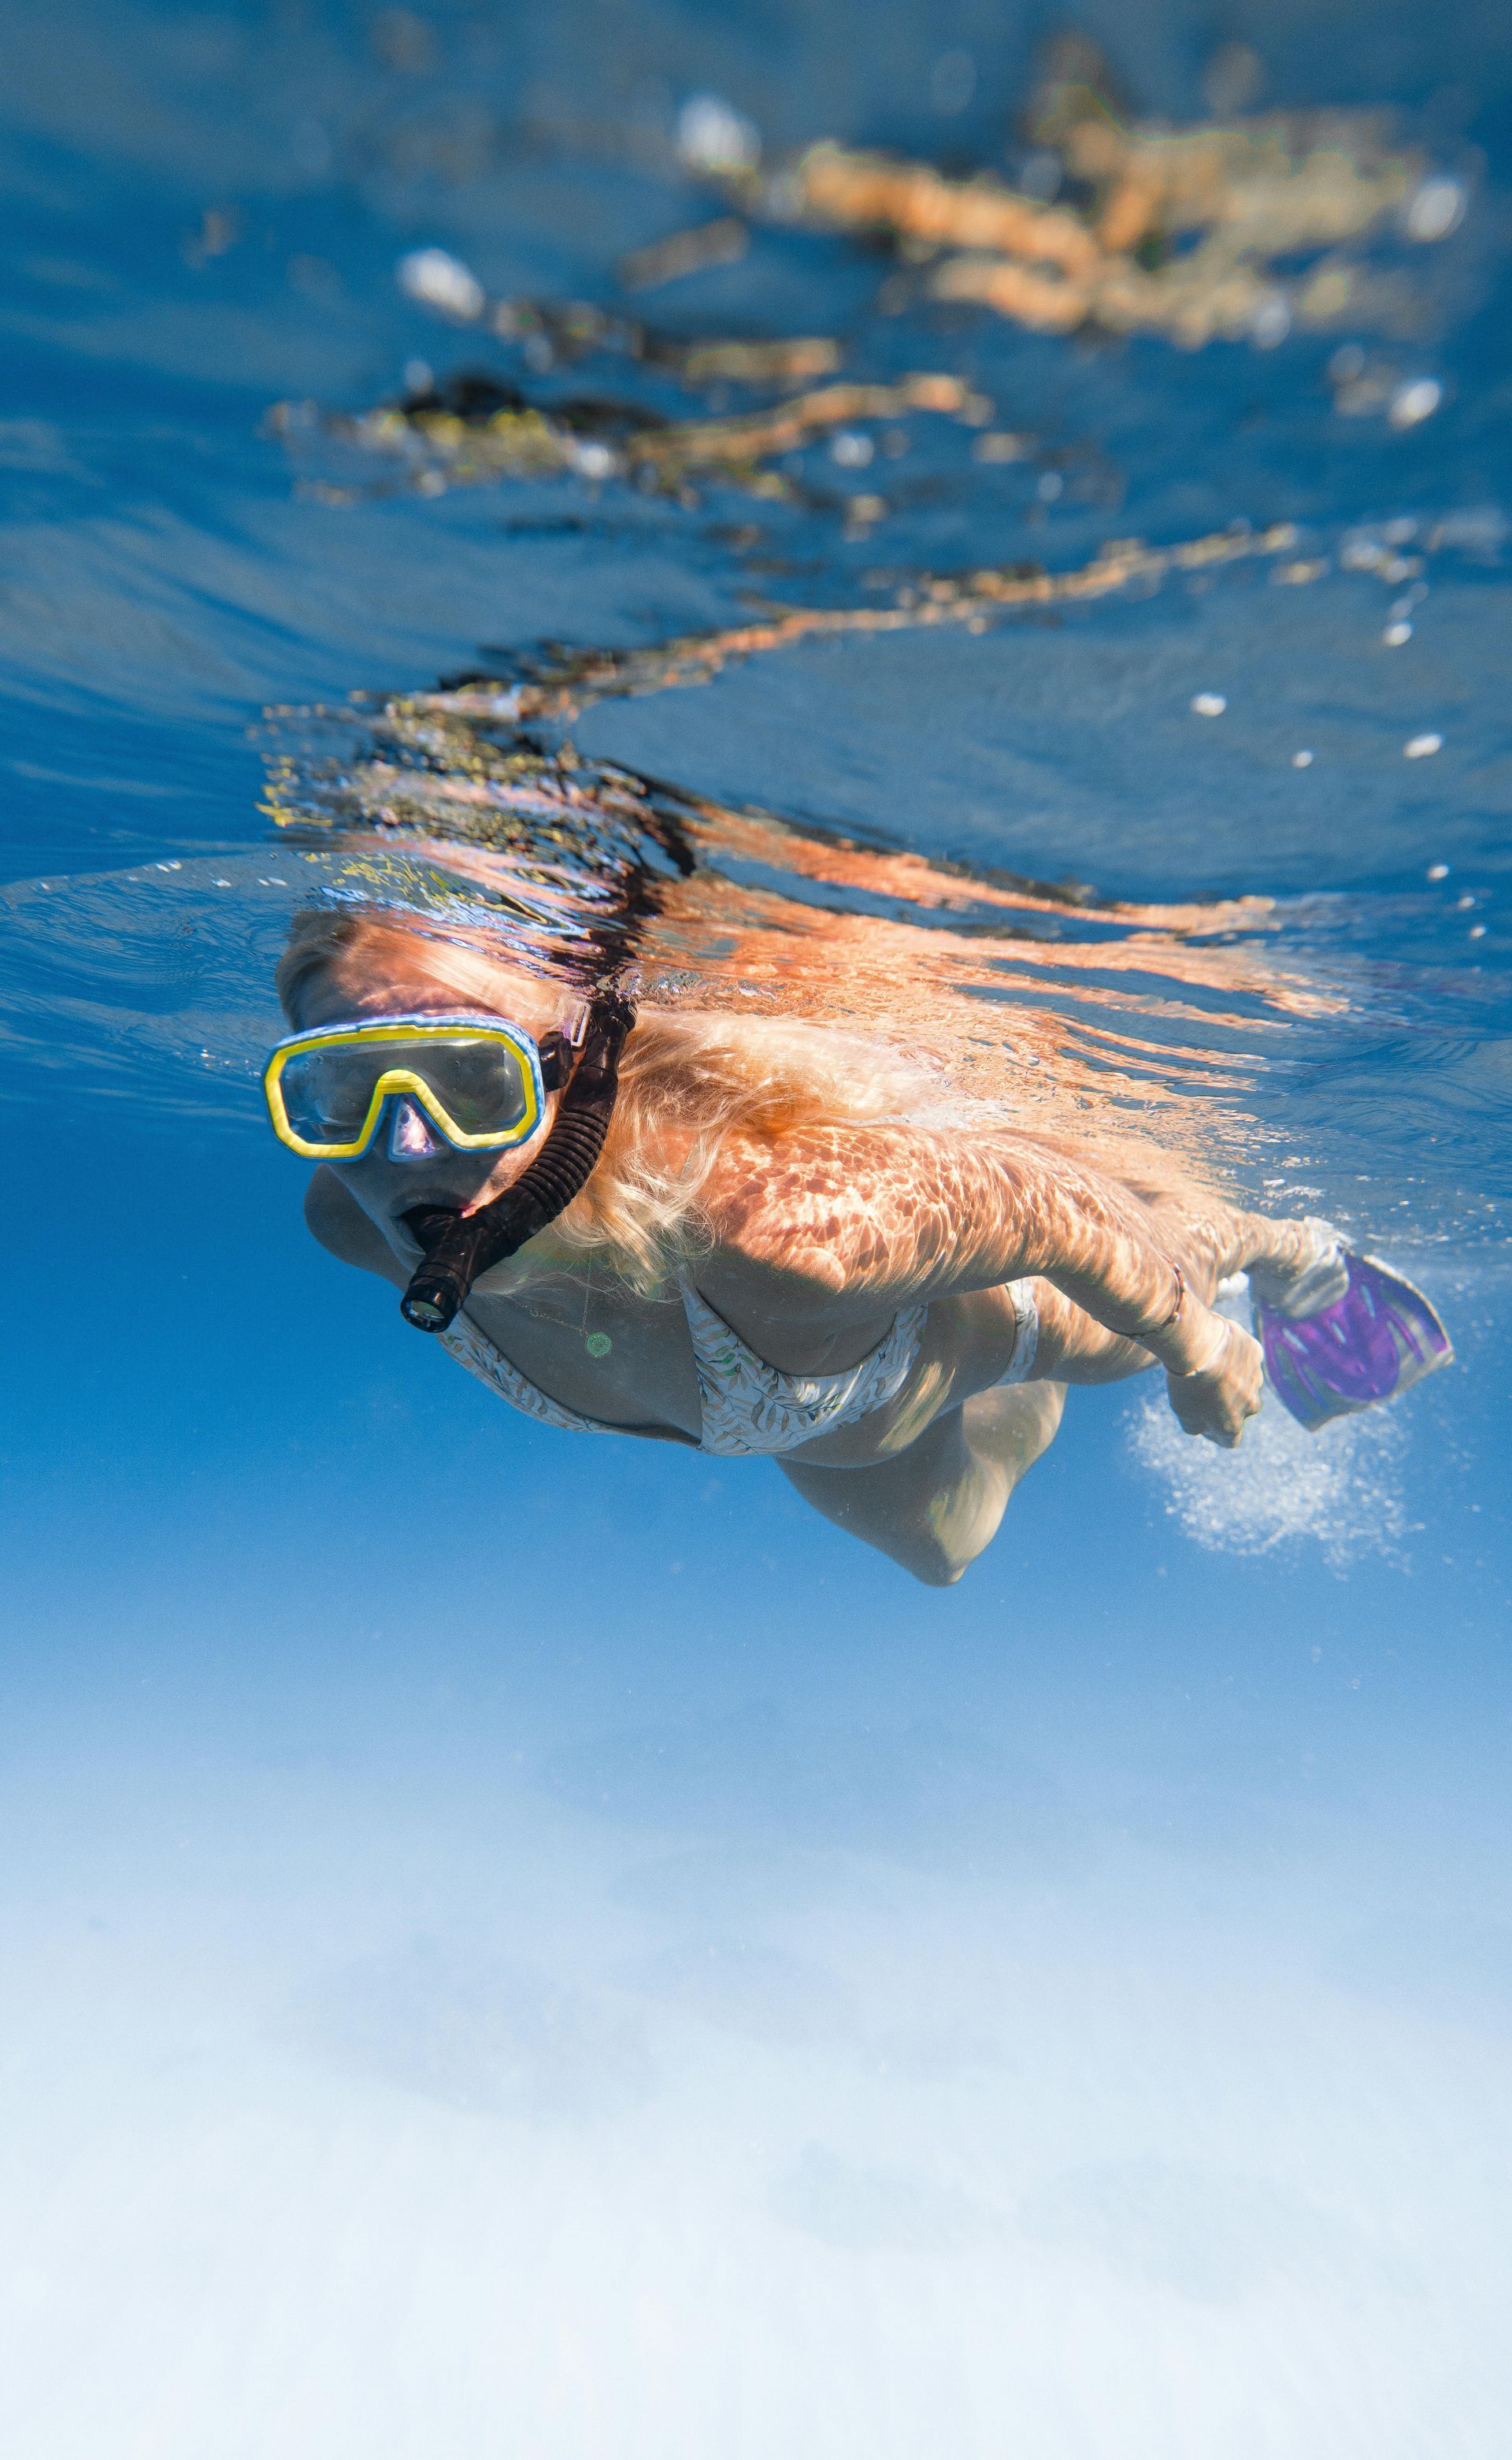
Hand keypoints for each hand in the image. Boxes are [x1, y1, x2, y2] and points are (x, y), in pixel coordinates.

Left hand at [1165, 1314, 1263, 1446]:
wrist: (1198, 1344)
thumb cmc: (1187, 1382)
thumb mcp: (1182, 1412)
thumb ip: (1195, 1427)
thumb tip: (1204, 1429)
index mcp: (1232, 1425)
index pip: (1230, 1440)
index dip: (1215, 1434)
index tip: (1203, 1422)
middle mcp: (1250, 1405)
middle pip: (1240, 1411)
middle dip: (1226, 1405)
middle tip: (1205, 1390)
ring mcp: (1255, 1379)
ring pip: (1245, 1384)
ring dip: (1232, 1380)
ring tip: (1209, 1367)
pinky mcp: (1255, 1355)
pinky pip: (1246, 1360)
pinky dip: (1235, 1358)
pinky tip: (1217, 1350)